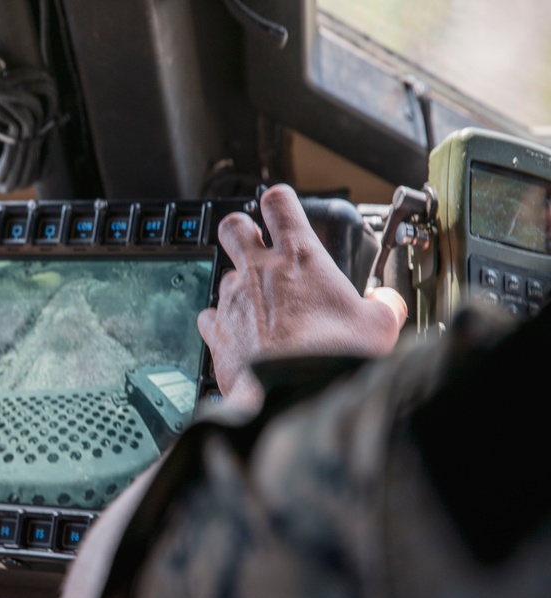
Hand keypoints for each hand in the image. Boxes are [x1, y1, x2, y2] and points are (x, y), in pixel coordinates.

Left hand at [198, 184, 406, 410]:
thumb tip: (388, 302)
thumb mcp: (378, 324)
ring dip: (238, 286)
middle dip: (241, 231)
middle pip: (233, 226)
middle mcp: (258, 271)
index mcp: (299, 256)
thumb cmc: (333, 355)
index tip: (283, 209)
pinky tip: (237, 334)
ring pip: (224, 274)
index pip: (279, 202)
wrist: (294, 394)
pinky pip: (209, 315)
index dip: (279, 202)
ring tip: (258, 306)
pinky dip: (221, 322)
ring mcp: (233, 300)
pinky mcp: (216, 331)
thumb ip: (383, 304)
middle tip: (254, 244)